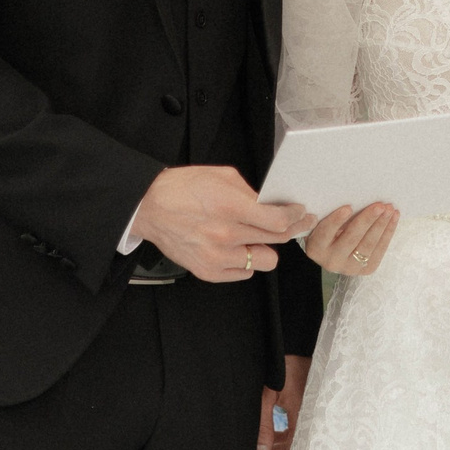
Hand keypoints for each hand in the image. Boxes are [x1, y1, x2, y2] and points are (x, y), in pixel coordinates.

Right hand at [134, 166, 313, 283]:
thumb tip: (271, 204)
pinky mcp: (208, 271)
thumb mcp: (221, 176)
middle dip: (291, 229)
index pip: (278, 221)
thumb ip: (250, 192)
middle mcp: (226, 235)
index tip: (300, 214)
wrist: (149, 207)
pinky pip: (245, 273)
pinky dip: (245, 261)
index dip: (296, 217)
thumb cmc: (182, 188)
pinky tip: (237, 248)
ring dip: (265, 248)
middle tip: (295, 223)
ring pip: (266, 262)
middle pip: (276, 241)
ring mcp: (217, 257)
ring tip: (256, 238)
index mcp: (230, 207)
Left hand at [256, 355, 307, 449]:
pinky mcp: (303, 408)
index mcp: (305, 419)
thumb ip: (265, 424)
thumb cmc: (285, 366)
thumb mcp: (271, 395)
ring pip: (292, 443)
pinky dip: (281, 441)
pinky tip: (269, 446)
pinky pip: (293, 431)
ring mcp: (307, 414)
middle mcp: (309, 420)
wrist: (296, 343)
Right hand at [302, 202, 398, 275]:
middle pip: (351, 238)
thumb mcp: (322, 224)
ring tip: (389, 209)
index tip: (348, 207)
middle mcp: (332, 260)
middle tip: (379, 206)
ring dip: (381, 225)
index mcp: (317, 248)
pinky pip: (380, 250)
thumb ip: (332, 216)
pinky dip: (388, 232)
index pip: (326, 232)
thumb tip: (355, 199)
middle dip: (367, 220)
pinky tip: (393, 218)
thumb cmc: (328, 232)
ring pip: (368, 245)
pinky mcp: (366, 269)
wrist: (332, 256)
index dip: (336, 220)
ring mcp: (350, 268)